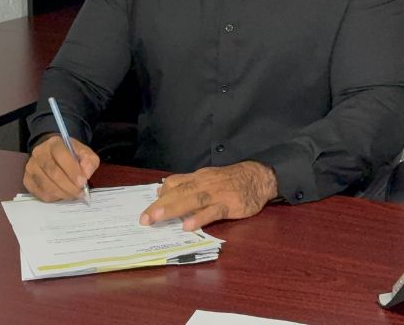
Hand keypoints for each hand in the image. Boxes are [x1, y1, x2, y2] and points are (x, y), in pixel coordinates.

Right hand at [23, 134, 99, 201]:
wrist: (52, 154)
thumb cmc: (70, 154)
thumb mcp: (83, 152)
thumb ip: (89, 160)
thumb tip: (87, 173)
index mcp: (54, 143)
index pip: (61, 156)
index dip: (72, 170)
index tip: (83, 182)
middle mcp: (39, 154)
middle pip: (53, 172)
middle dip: (69, 186)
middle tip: (80, 193)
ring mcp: (31, 167)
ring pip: (46, 185)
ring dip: (62, 193)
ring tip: (73, 195)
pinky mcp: (27, 180)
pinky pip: (40, 193)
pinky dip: (53, 198)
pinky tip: (62, 195)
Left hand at [139, 161, 277, 230]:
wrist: (258, 177)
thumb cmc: (231, 179)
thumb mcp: (208, 177)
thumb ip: (187, 184)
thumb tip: (163, 190)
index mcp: (198, 178)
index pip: (175, 183)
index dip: (161, 194)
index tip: (148, 206)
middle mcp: (204, 184)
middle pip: (179, 193)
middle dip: (160, 205)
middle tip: (144, 218)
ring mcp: (216, 194)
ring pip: (192, 200)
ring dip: (174, 209)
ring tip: (158, 218)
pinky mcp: (229, 204)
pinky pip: (212, 211)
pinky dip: (200, 218)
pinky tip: (188, 226)